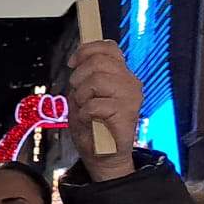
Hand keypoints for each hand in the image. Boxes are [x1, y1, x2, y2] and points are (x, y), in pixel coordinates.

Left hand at [67, 40, 141, 182]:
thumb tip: (78, 58)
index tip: (72, 63)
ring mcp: (130, 96)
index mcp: (121, 74)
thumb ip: (85, 76)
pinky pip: (94, 105)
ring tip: (86, 110)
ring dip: (82, 97)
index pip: (109, 48)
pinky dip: (84, 113)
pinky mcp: (126, 112)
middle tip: (79, 96)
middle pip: (98, 62)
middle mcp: (130, 81)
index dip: (87, 50)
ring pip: (95, 80)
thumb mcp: (84, 95)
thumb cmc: (93, 125)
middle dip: (78, 77)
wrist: (103, 155)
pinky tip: (90, 121)